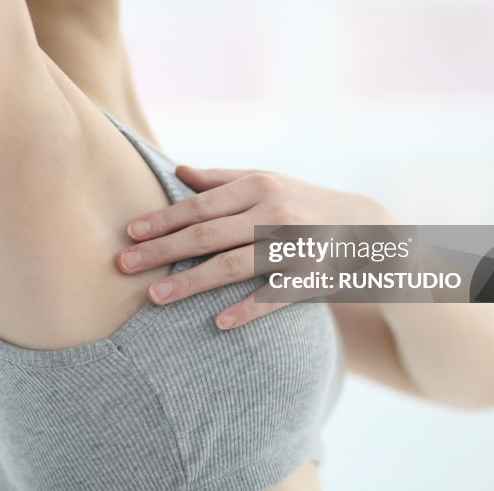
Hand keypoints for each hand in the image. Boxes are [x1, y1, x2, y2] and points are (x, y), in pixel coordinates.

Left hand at [117, 166, 403, 329]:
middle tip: (124, 265)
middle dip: (162, 250)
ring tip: (155, 296)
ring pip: (233, 266)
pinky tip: (217, 323)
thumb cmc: (303, 203)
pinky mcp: (313, 277)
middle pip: (207, 235)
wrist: (370, 230)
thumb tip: (177, 170)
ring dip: (191, 282)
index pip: (199, 205)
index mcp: (258, 185)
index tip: (129, 232)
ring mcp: (295, 245)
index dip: (162, 220)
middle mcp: (274, 212)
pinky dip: (247, 310)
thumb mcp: (268, 181)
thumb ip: (221, 180)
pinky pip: (274, 297)